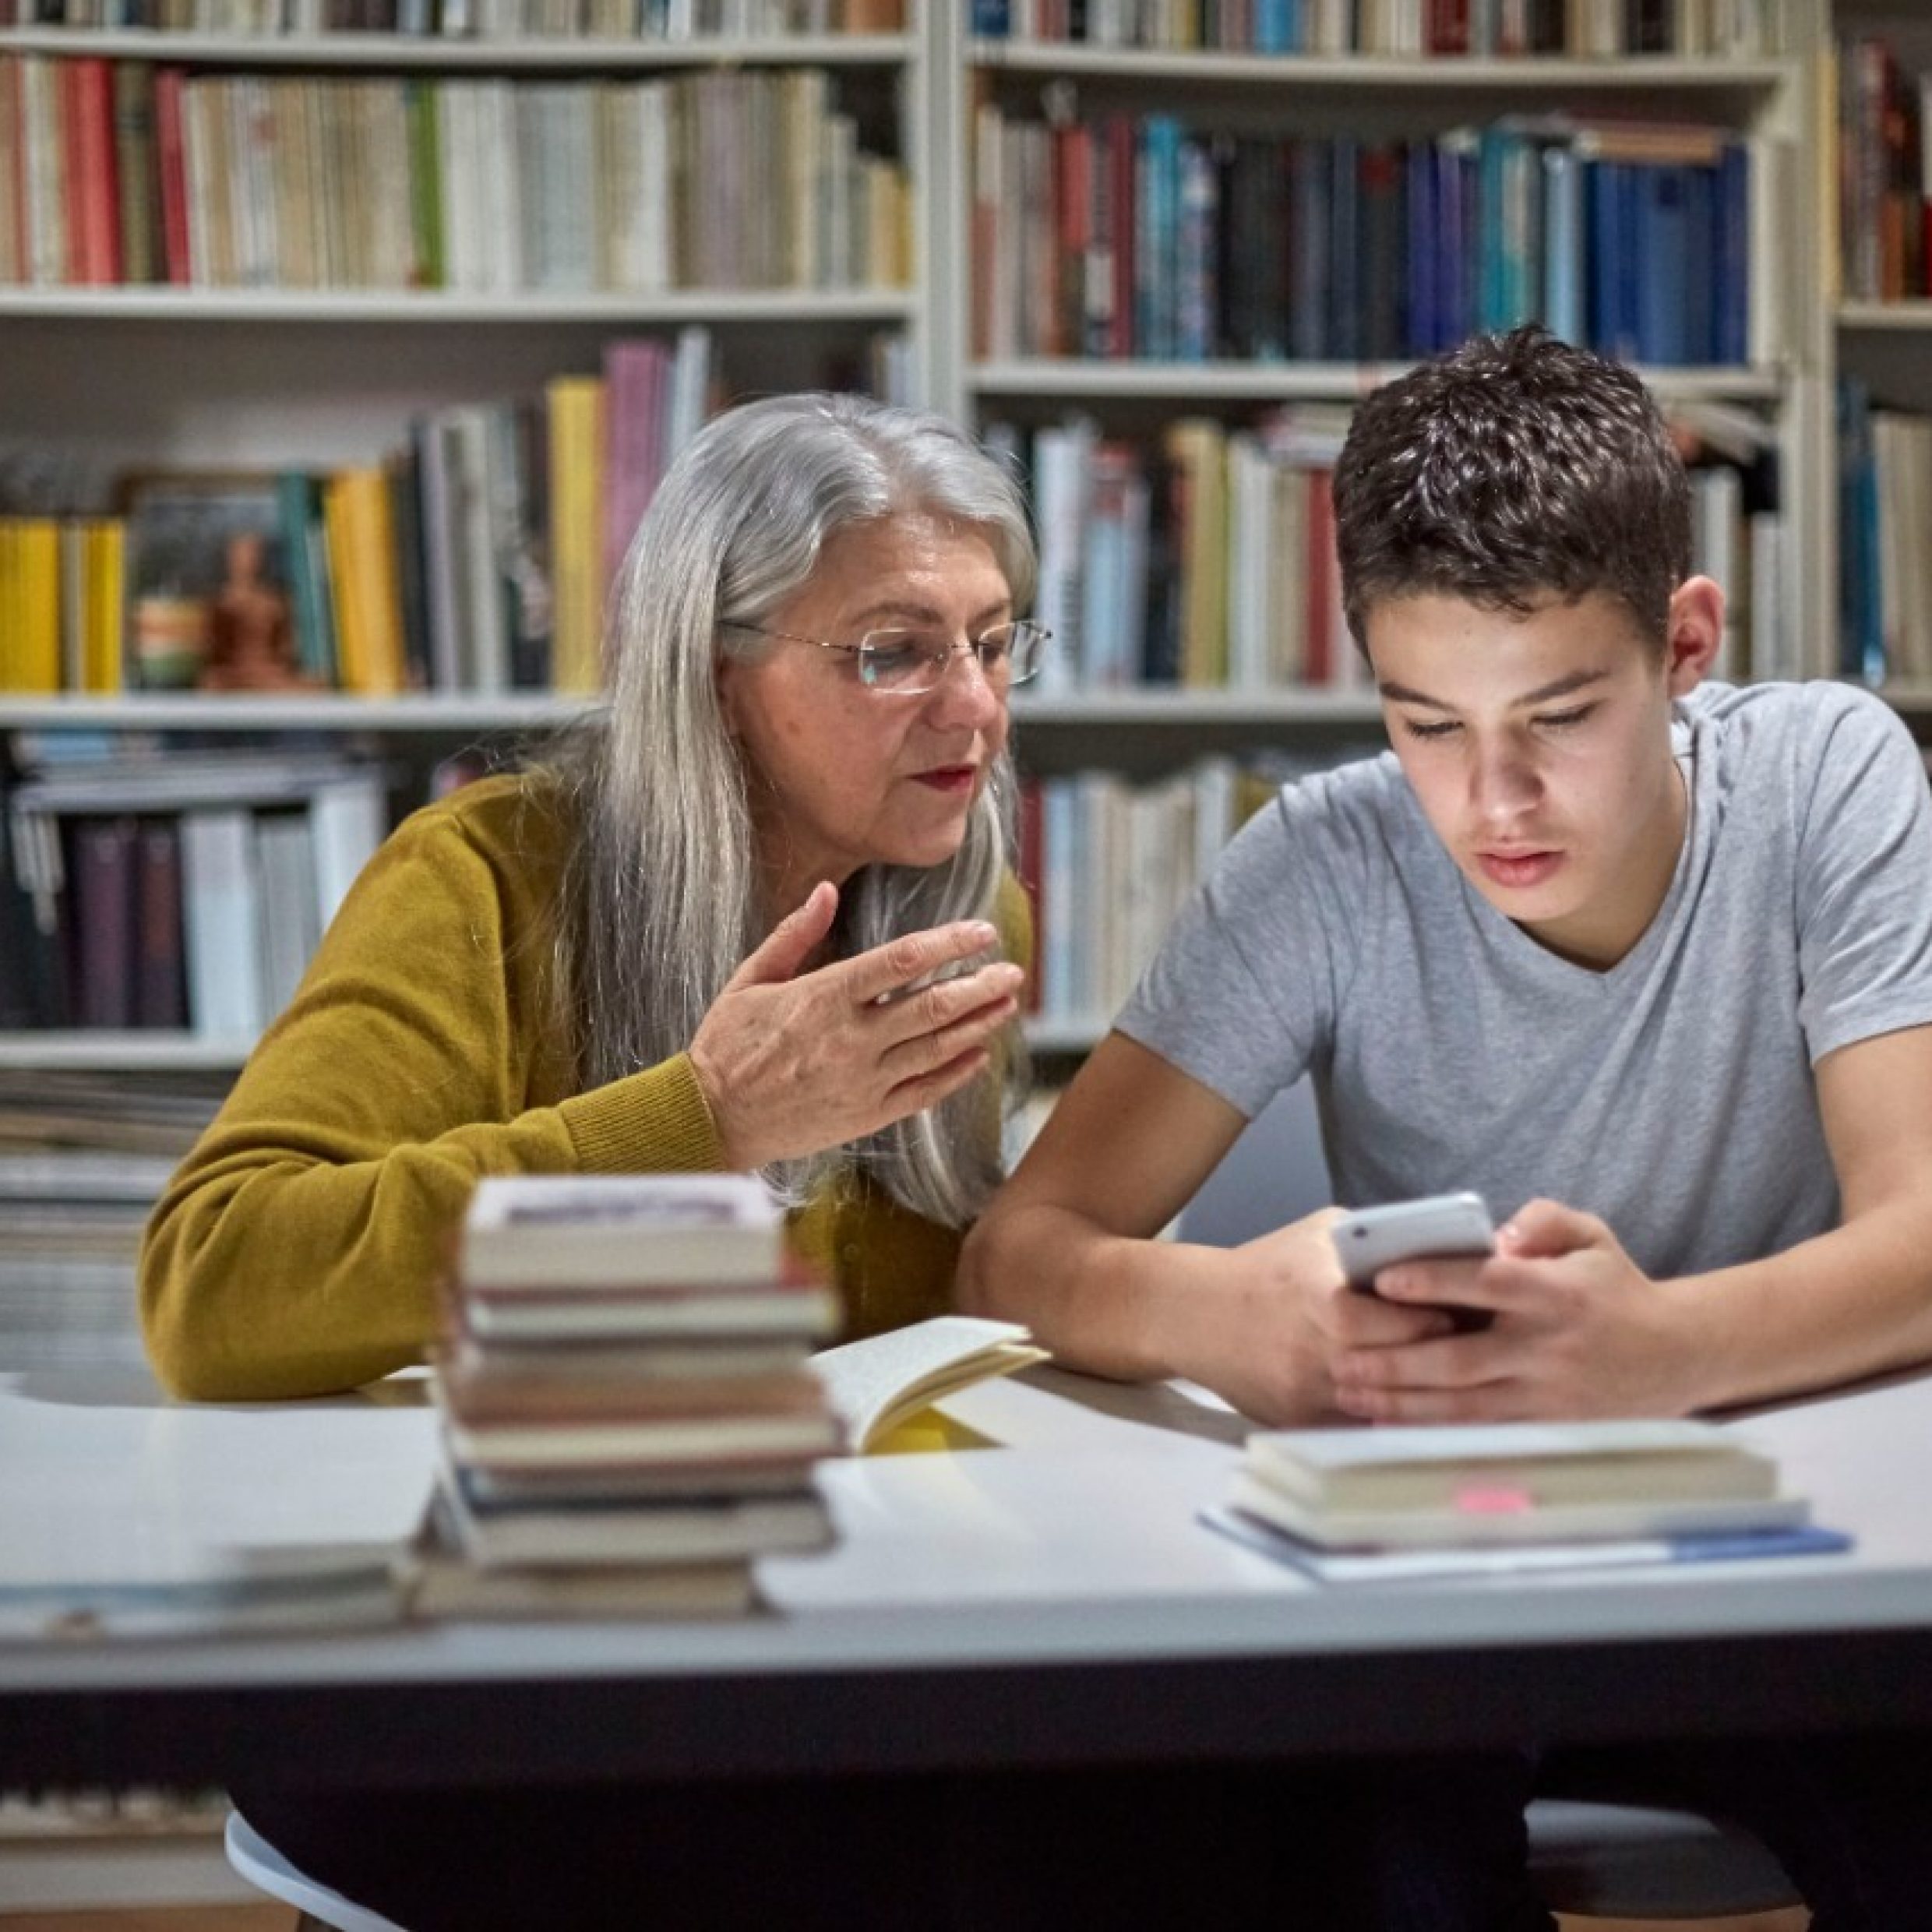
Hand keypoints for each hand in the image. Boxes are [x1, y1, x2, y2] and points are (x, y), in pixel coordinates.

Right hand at [688, 883, 1025, 1171]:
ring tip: (1008, 1004)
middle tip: (1013, 971)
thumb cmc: (727, 1045)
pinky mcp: (867, 1116)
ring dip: (979, 1024)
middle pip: (934, 1006)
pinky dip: (956, 1073)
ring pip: (937, 1049)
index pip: (902, 961)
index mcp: (823, 997)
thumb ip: (794, 934)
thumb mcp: (750, 979)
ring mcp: (863, 1081)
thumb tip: (826, 890)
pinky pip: (924, 1092)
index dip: (950, 943)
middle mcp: (851, 1039)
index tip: (982, 932)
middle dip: (980, 986)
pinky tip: (978, 1055)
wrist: (711, 1119)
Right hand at [1168, 1209, 1457, 1424]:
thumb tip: (1437, 1248)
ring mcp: (1305, 1389)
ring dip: (1415, 1392)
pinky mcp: (1297, 1419)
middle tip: (1469, 1349)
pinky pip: (1357, 1421)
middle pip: (1397, 1366)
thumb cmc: (1266, 1266)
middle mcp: (1313, 1348)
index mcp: (1320, 1296)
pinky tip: (1406, 1398)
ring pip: (1382, 1403)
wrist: (1195, 1313)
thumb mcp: (1317, 1234)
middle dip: (1436, 1359)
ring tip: (1446, 1375)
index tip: (1462, 1313)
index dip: (1435, 1320)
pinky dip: (1383, 1412)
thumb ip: (1371, 1241)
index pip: (1399, 1321)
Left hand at [1328, 1199, 1695, 1421]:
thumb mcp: (1591, 1236)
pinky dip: (1431, 1433)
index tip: (1385, 1281)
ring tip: (1349, 1392)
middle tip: (1341, 1355)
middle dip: (1396, 1361)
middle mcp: (1547, 1349)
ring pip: (1463, 1408)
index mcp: (1556, 1293)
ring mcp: (1547, 1397)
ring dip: (1401, 1404)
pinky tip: (1388, 1424)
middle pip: (1461, 1360)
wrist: (1676, 1355)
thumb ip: (1543, 1220)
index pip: (1488, 1284)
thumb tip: (1498, 1234)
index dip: (1436, 1281)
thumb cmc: (1614, 1287)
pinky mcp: (1547, 1431)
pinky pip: (1480, 1435)